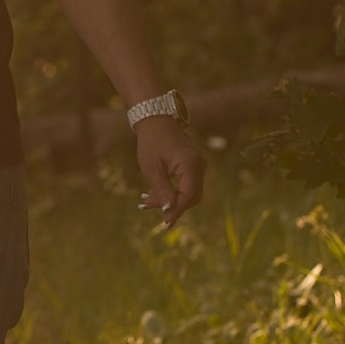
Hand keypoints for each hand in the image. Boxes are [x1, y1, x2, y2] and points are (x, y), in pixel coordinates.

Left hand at [134, 113, 205, 228]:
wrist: (156, 121)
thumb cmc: (152, 142)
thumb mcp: (152, 169)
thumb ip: (162, 190)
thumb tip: (169, 211)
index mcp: (190, 164)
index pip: (188, 195)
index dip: (177, 210)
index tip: (165, 222)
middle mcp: (199, 165)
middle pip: (191, 196)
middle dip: (172, 206)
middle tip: (146, 207)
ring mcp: (198, 165)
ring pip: (188, 192)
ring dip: (169, 199)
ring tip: (145, 202)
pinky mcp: (193, 166)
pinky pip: (186, 184)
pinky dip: (171, 191)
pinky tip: (152, 195)